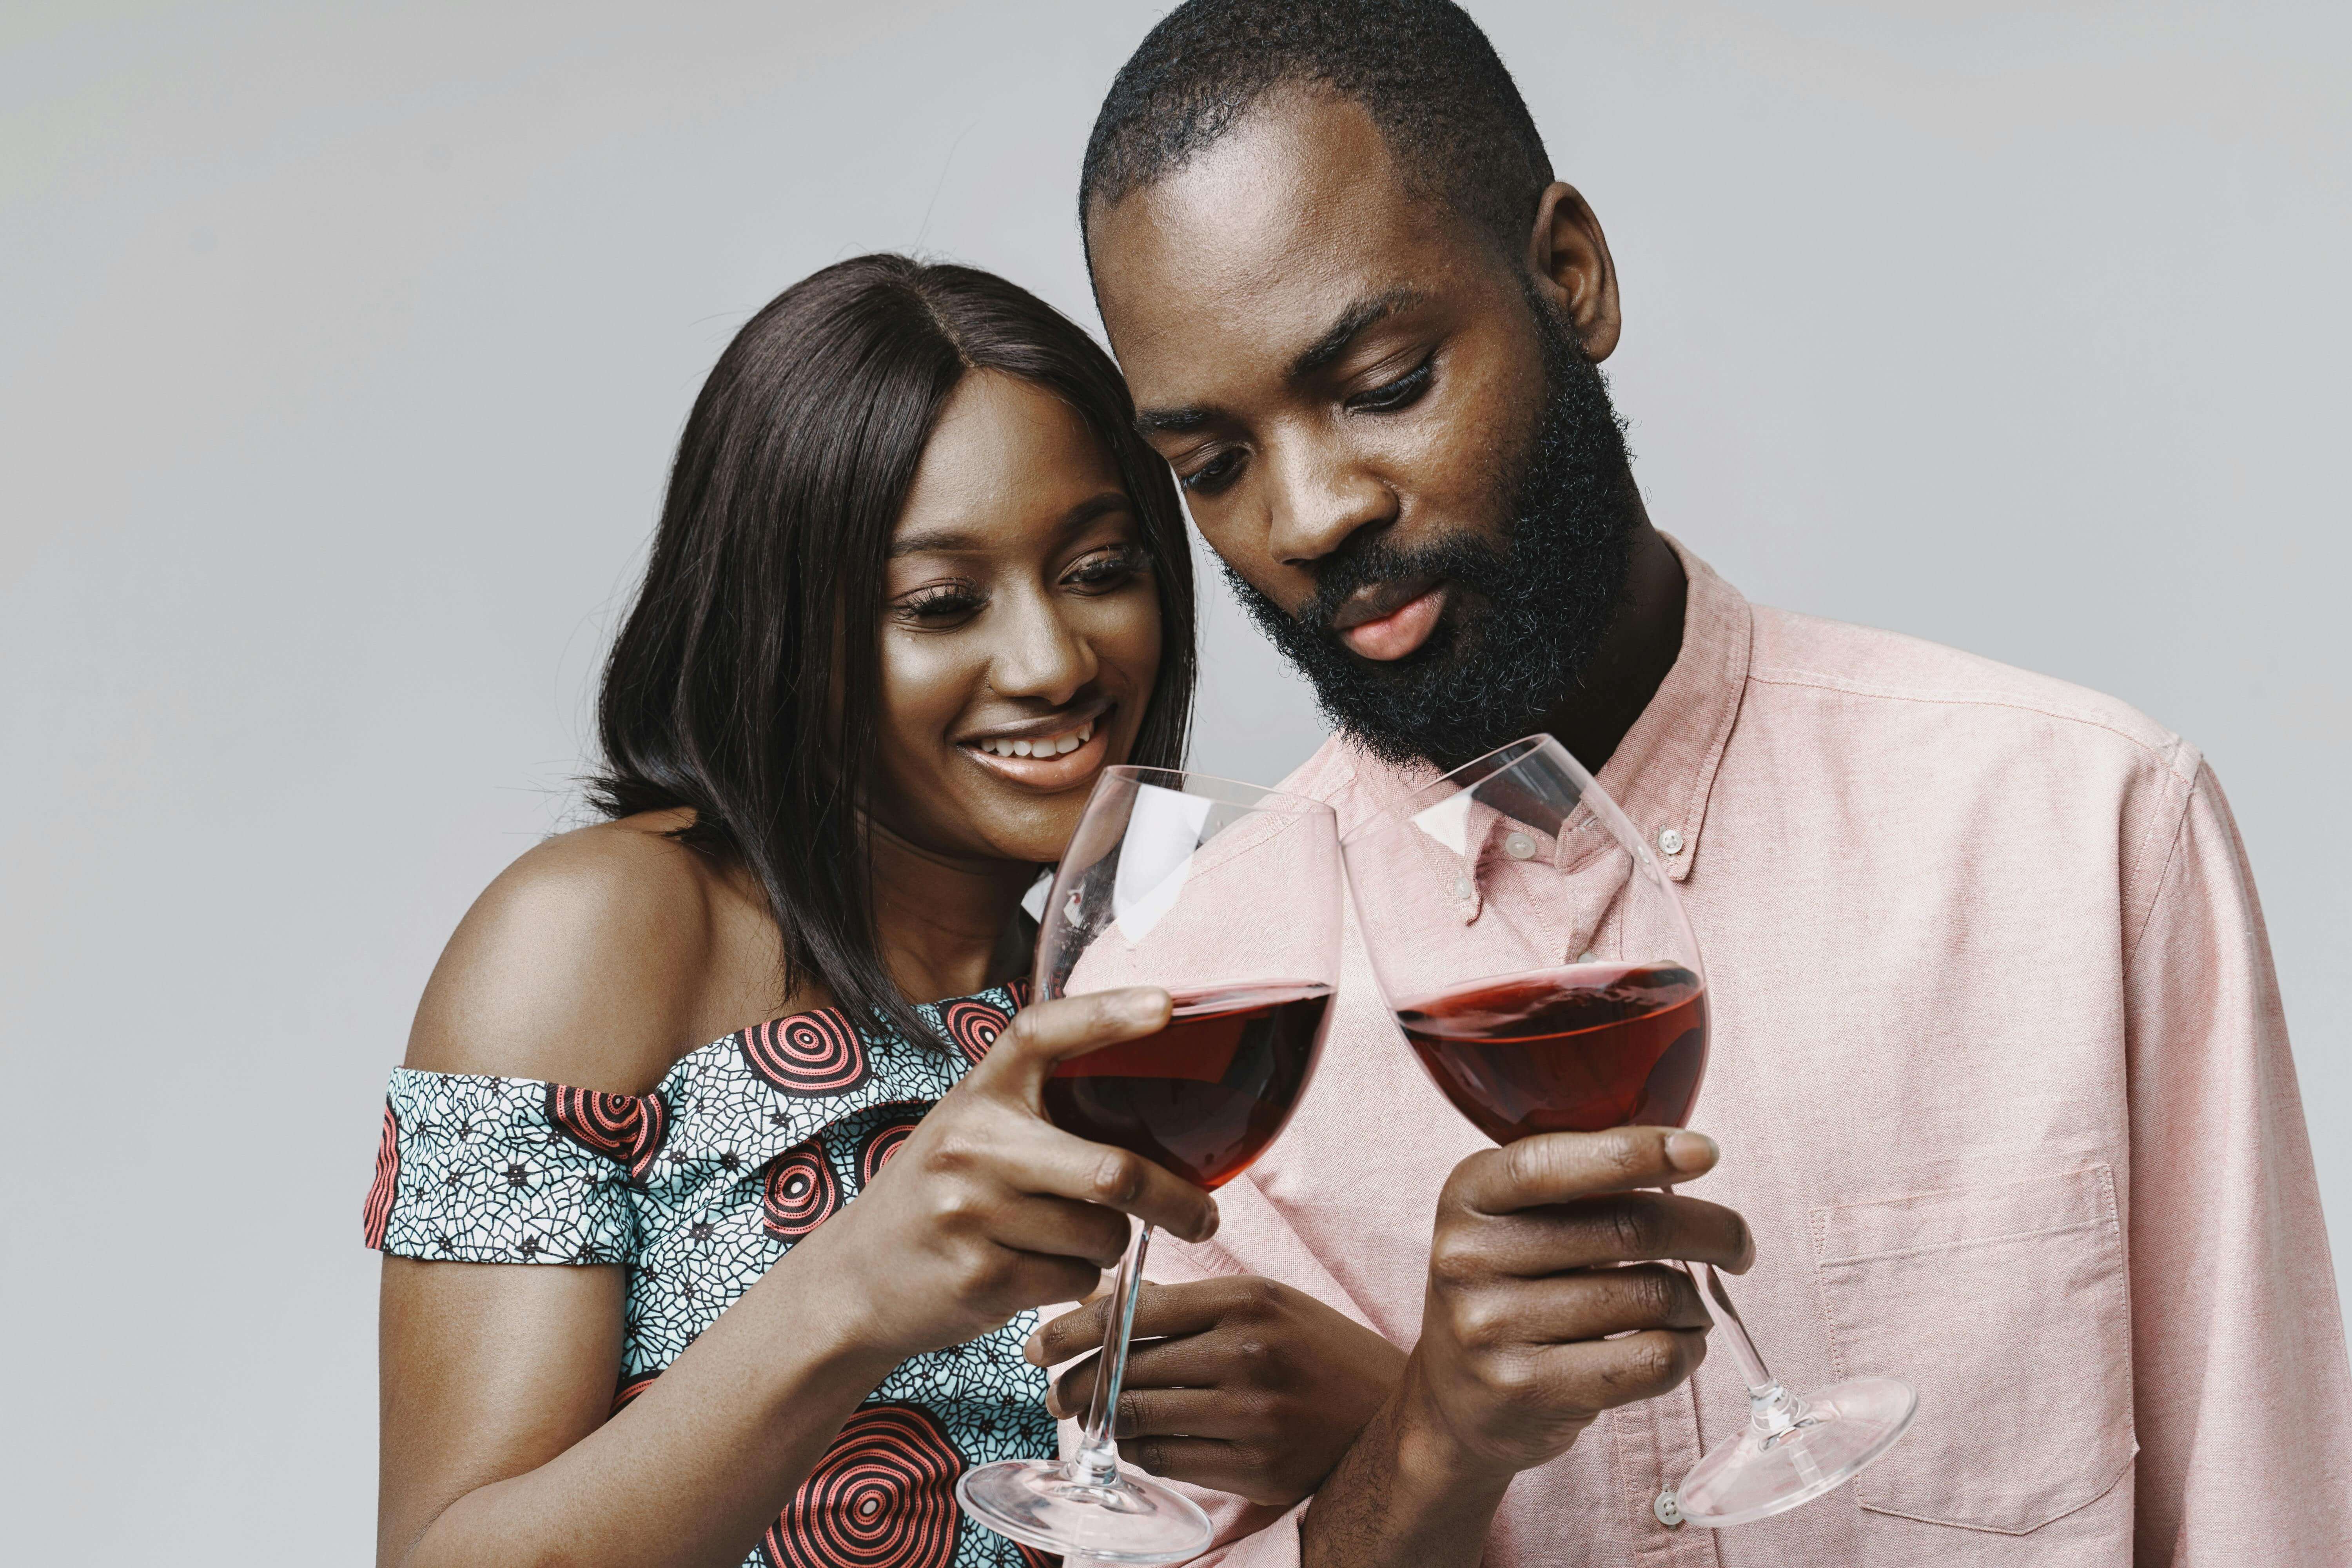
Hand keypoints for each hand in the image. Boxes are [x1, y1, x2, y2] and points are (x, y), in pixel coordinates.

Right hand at [789, 988, 1218, 1360]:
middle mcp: (972, 1145)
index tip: (1167, 1006)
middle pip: (1112, 1171)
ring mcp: (972, 1213)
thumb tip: (1154, 1106)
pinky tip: (1032, 1271)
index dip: (1106, 1014)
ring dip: (1104, 1245)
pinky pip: (1074, 1280)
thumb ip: (1040, 1112)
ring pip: (1101, 1235)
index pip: (1041, 1033)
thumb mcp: (972, 1132)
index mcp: (976, 1094)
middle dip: (1174, 1198)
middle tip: (1204, 1214)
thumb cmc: (937, 1197)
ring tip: (1060, 1239)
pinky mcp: (979, 1278)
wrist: (852, 1280)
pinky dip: (1074, 1281)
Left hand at [1026, 1277, 1406, 1505]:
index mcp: (1246, 1301)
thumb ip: (1194, 1306)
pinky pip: (1168, 1461)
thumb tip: (1106, 1311)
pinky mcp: (1257, 1468)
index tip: (1040, 1342)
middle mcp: (1246, 1355)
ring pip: (1140, 1420)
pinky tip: (1138, 1442)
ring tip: (1089, 1417)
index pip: (1135, 1312)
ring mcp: (1252, 1416)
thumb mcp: (1267, 1304)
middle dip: (1075, 1384)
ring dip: (1102, 1422)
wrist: (1394, 1411)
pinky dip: (1141, 1452)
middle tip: (1051, 1390)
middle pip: (1127, 1370)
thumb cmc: (1320, 1351)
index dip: (1074, 1328)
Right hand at [1401, 1127, 1751, 1478]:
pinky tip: (1681, 1344)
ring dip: (1696, 1302)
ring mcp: (1492, 1326)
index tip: (1705, 1152)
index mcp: (1468, 1194)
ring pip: (1649, 1297)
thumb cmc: (1510, 1290)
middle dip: (1710, 1231)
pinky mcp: (1526, 1388)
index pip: (1557, 1162)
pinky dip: (1688, 1350)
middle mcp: (1470, 1256)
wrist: (1454, 1398)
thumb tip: (1687, 1160)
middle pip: (1627, 1227)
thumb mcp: (1514, 1221)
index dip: (1640, 1151)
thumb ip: (1578, 1186)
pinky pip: (1649, 1361)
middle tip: (1740, 1244)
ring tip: (1691, 1307)